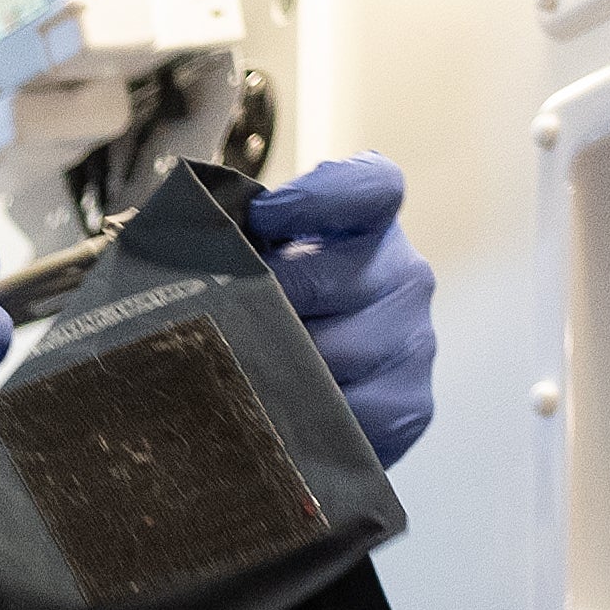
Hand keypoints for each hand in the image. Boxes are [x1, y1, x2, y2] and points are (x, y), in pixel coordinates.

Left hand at [241, 156, 438, 467]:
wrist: (289, 395)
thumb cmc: (259, 311)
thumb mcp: (243, 261)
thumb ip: (230, 241)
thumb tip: (195, 248)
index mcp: (369, 224)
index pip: (370, 188)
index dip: (318, 197)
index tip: (263, 217)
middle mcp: (404, 275)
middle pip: (332, 280)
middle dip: (268, 304)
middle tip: (225, 324)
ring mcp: (414, 340)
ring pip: (337, 354)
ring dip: (280, 367)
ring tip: (240, 375)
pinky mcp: (409, 404)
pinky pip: (355, 416)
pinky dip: (307, 420)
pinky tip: (276, 418)